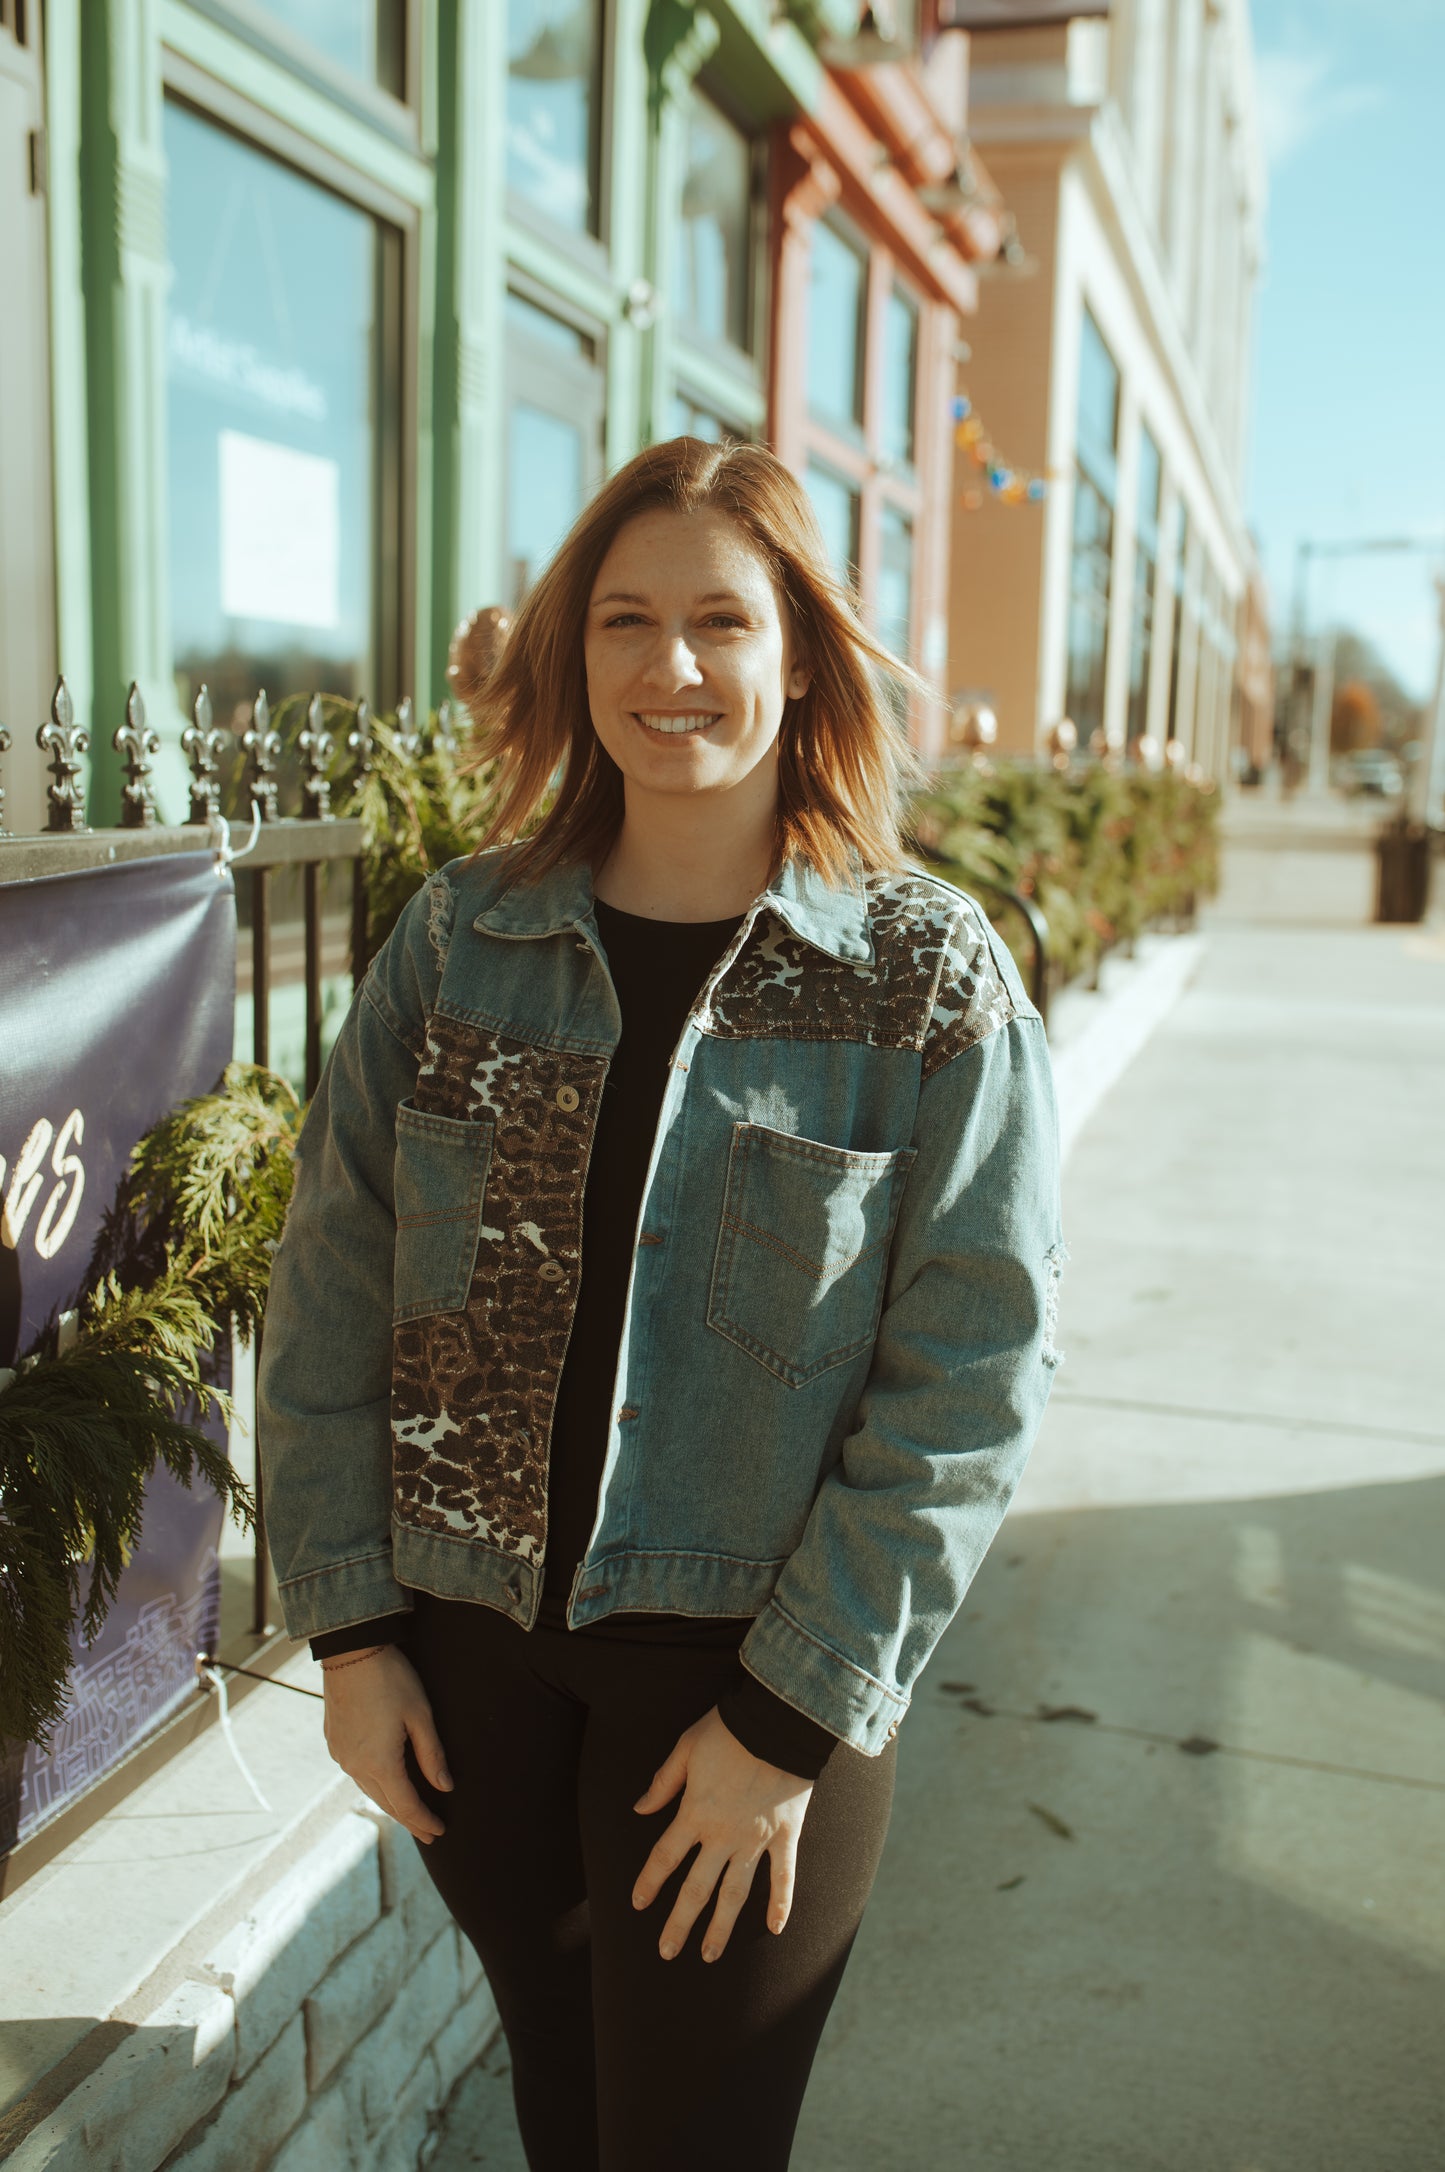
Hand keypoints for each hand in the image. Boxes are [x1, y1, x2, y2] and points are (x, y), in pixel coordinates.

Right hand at [321, 1645, 453, 1843]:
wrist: (351, 1652)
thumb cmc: (391, 1679)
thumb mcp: (420, 1715)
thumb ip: (432, 1755)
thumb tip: (445, 1787)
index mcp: (379, 1763)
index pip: (406, 1805)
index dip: (424, 1820)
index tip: (440, 1831)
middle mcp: (355, 1766)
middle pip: (386, 1803)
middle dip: (409, 1820)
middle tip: (428, 1834)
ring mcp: (341, 1755)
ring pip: (369, 1790)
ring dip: (390, 1804)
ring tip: (409, 1814)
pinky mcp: (333, 1742)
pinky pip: (356, 1773)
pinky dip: (374, 1785)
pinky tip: (384, 1783)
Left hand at [631, 1706, 813, 1962]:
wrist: (778, 1720)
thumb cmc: (729, 1729)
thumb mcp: (685, 1748)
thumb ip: (663, 1782)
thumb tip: (639, 1808)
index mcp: (695, 1813)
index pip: (665, 1857)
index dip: (649, 1882)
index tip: (638, 1904)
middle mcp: (724, 1835)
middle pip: (696, 1888)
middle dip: (679, 1923)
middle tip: (666, 1953)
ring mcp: (757, 1839)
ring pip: (735, 1893)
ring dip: (721, 1927)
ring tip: (708, 1955)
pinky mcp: (787, 1835)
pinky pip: (784, 1877)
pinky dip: (781, 1904)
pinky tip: (774, 1929)